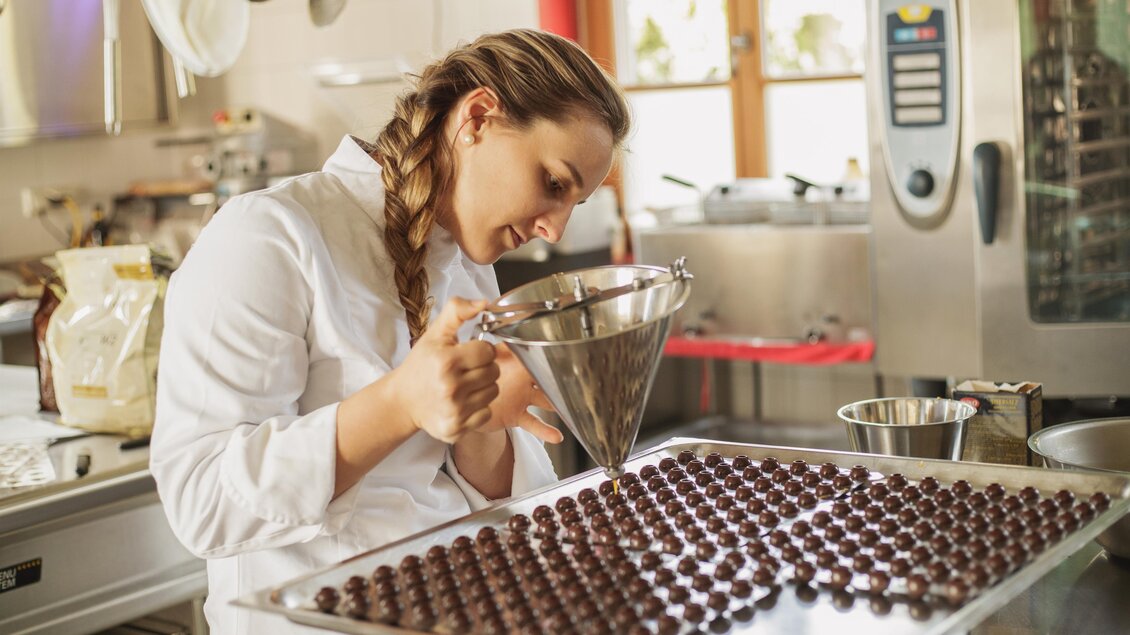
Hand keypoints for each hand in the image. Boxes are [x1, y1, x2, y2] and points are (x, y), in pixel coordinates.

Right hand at [390, 297, 498, 443]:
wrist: (402, 400)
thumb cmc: (422, 365)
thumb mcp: (435, 333)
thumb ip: (458, 311)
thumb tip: (484, 303)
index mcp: (446, 361)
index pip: (488, 351)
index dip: (481, 350)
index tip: (469, 353)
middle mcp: (450, 387)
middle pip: (494, 372)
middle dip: (484, 367)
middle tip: (467, 369)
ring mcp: (454, 410)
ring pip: (493, 392)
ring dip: (484, 386)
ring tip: (466, 384)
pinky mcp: (456, 428)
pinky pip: (486, 414)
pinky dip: (479, 408)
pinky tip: (464, 401)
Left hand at [469, 343, 563, 443]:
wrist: (465, 395)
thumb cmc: (477, 371)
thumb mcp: (488, 354)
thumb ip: (497, 345)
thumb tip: (505, 333)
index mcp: (518, 364)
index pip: (538, 357)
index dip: (551, 355)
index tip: (566, 353)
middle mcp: (524, 381)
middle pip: (548, 379)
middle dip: (561, 381)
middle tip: (577, 382)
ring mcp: (522, 398)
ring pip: (546, 402)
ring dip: (559, 406)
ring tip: (573, 411)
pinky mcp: (516, 415)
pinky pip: (533, 424)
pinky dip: (545, 431)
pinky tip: (556, 436)